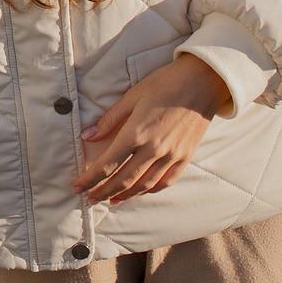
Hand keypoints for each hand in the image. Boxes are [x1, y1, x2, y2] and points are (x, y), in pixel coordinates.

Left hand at [71, 53, 231, 206]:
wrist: (204, 81)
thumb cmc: (166, 83)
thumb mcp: (133, 96)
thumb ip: (109, 119)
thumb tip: (87, 136)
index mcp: (137, 132)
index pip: (107, 164)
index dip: (90, 178)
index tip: (77, 186)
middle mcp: (154, 149)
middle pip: (123, 180)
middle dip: (103, 192)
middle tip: (89, 198)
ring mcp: (172, 156)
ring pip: (144, 185)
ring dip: (124, 196)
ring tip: (109, 200)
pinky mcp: (185, 157)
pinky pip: (165, 181)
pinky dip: (149, 190)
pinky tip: (139, 192)